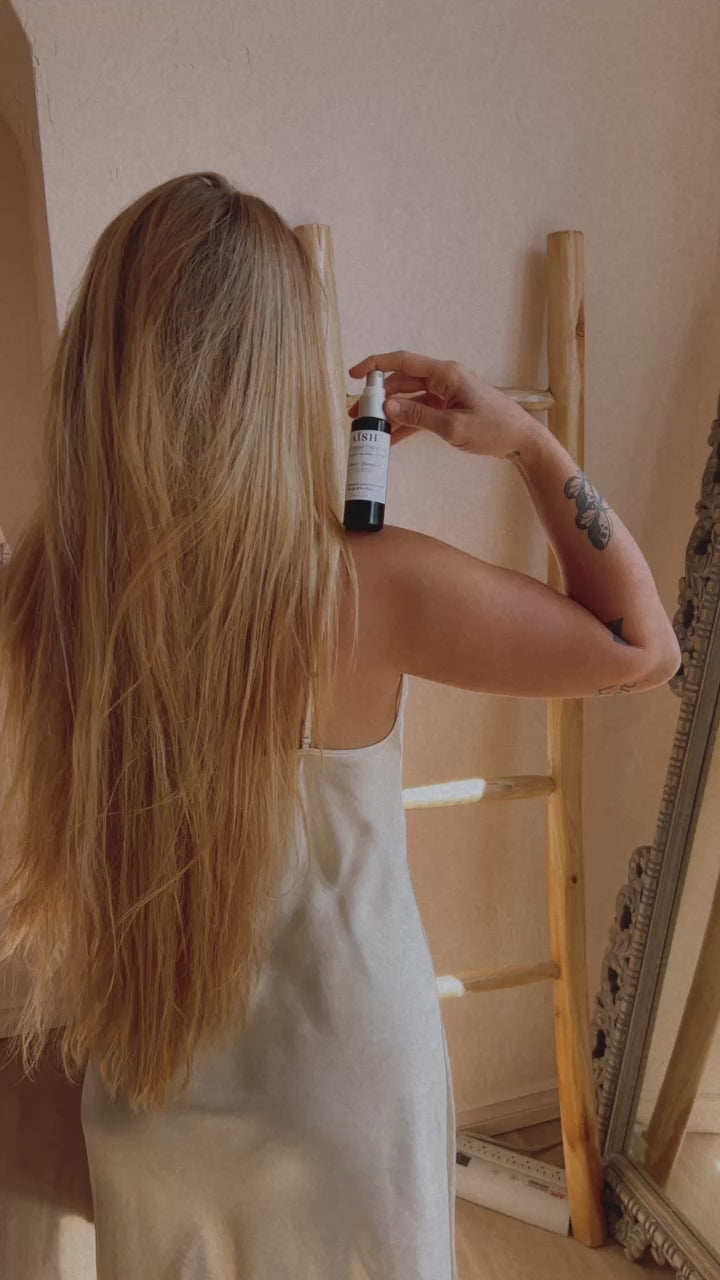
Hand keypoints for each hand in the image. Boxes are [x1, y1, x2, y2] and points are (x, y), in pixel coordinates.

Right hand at [348, 350, 540, 459]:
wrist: (521, 440)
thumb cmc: (494, 429)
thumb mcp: (452, 426)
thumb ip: (418, 415)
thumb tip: (387, 407)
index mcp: (445, 374)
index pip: (402, 361)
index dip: (376, 365)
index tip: (355, 374)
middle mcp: (444, 378)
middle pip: (402, 381)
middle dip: (378, 397)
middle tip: (358, 415)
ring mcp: (447, 393)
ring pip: (410, 398)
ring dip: (391, 413)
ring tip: (370, 430)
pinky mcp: (450, 407)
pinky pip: (422, 412)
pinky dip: (407, 423)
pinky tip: (392, 439)